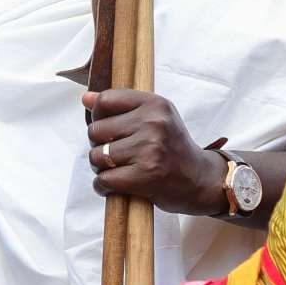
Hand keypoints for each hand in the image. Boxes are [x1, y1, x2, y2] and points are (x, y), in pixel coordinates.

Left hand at [85, 89, 225, 216]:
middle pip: (95, 130)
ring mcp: (150, 149)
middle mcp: (153, 123)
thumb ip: (121, 106)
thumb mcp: (155, 118)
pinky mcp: (146, 176)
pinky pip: (104, 180)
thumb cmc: (172, 148)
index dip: (97, 117)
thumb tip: (86, 98)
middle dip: (98, 145)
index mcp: (155, 104)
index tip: (107, 129)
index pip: (105, 100)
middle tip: (114, 154)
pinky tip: (116, 185)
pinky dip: (103, 186)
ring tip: (117, 169)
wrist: (200, 180)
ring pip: (97, 156)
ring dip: (100, 167)